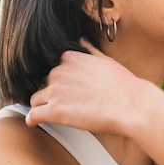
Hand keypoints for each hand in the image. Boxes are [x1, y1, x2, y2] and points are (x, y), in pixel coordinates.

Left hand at [26, 39, 146, 135]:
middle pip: (44, 84)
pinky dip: (32, 120)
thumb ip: (89, 50)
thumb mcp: (105, 59)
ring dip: (43, 106)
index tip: (66, 90)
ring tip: (53, 114)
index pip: (53, 69)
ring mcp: (55, 91)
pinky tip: (35, 123)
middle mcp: (59, 71)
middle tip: (67, 104)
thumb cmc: (123, 84)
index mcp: (70, 57)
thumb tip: (81, 41)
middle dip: (52, 94)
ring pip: (36, 99)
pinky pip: (33, 115)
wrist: (131, 105)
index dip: (60, 82)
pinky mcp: (55, 111)